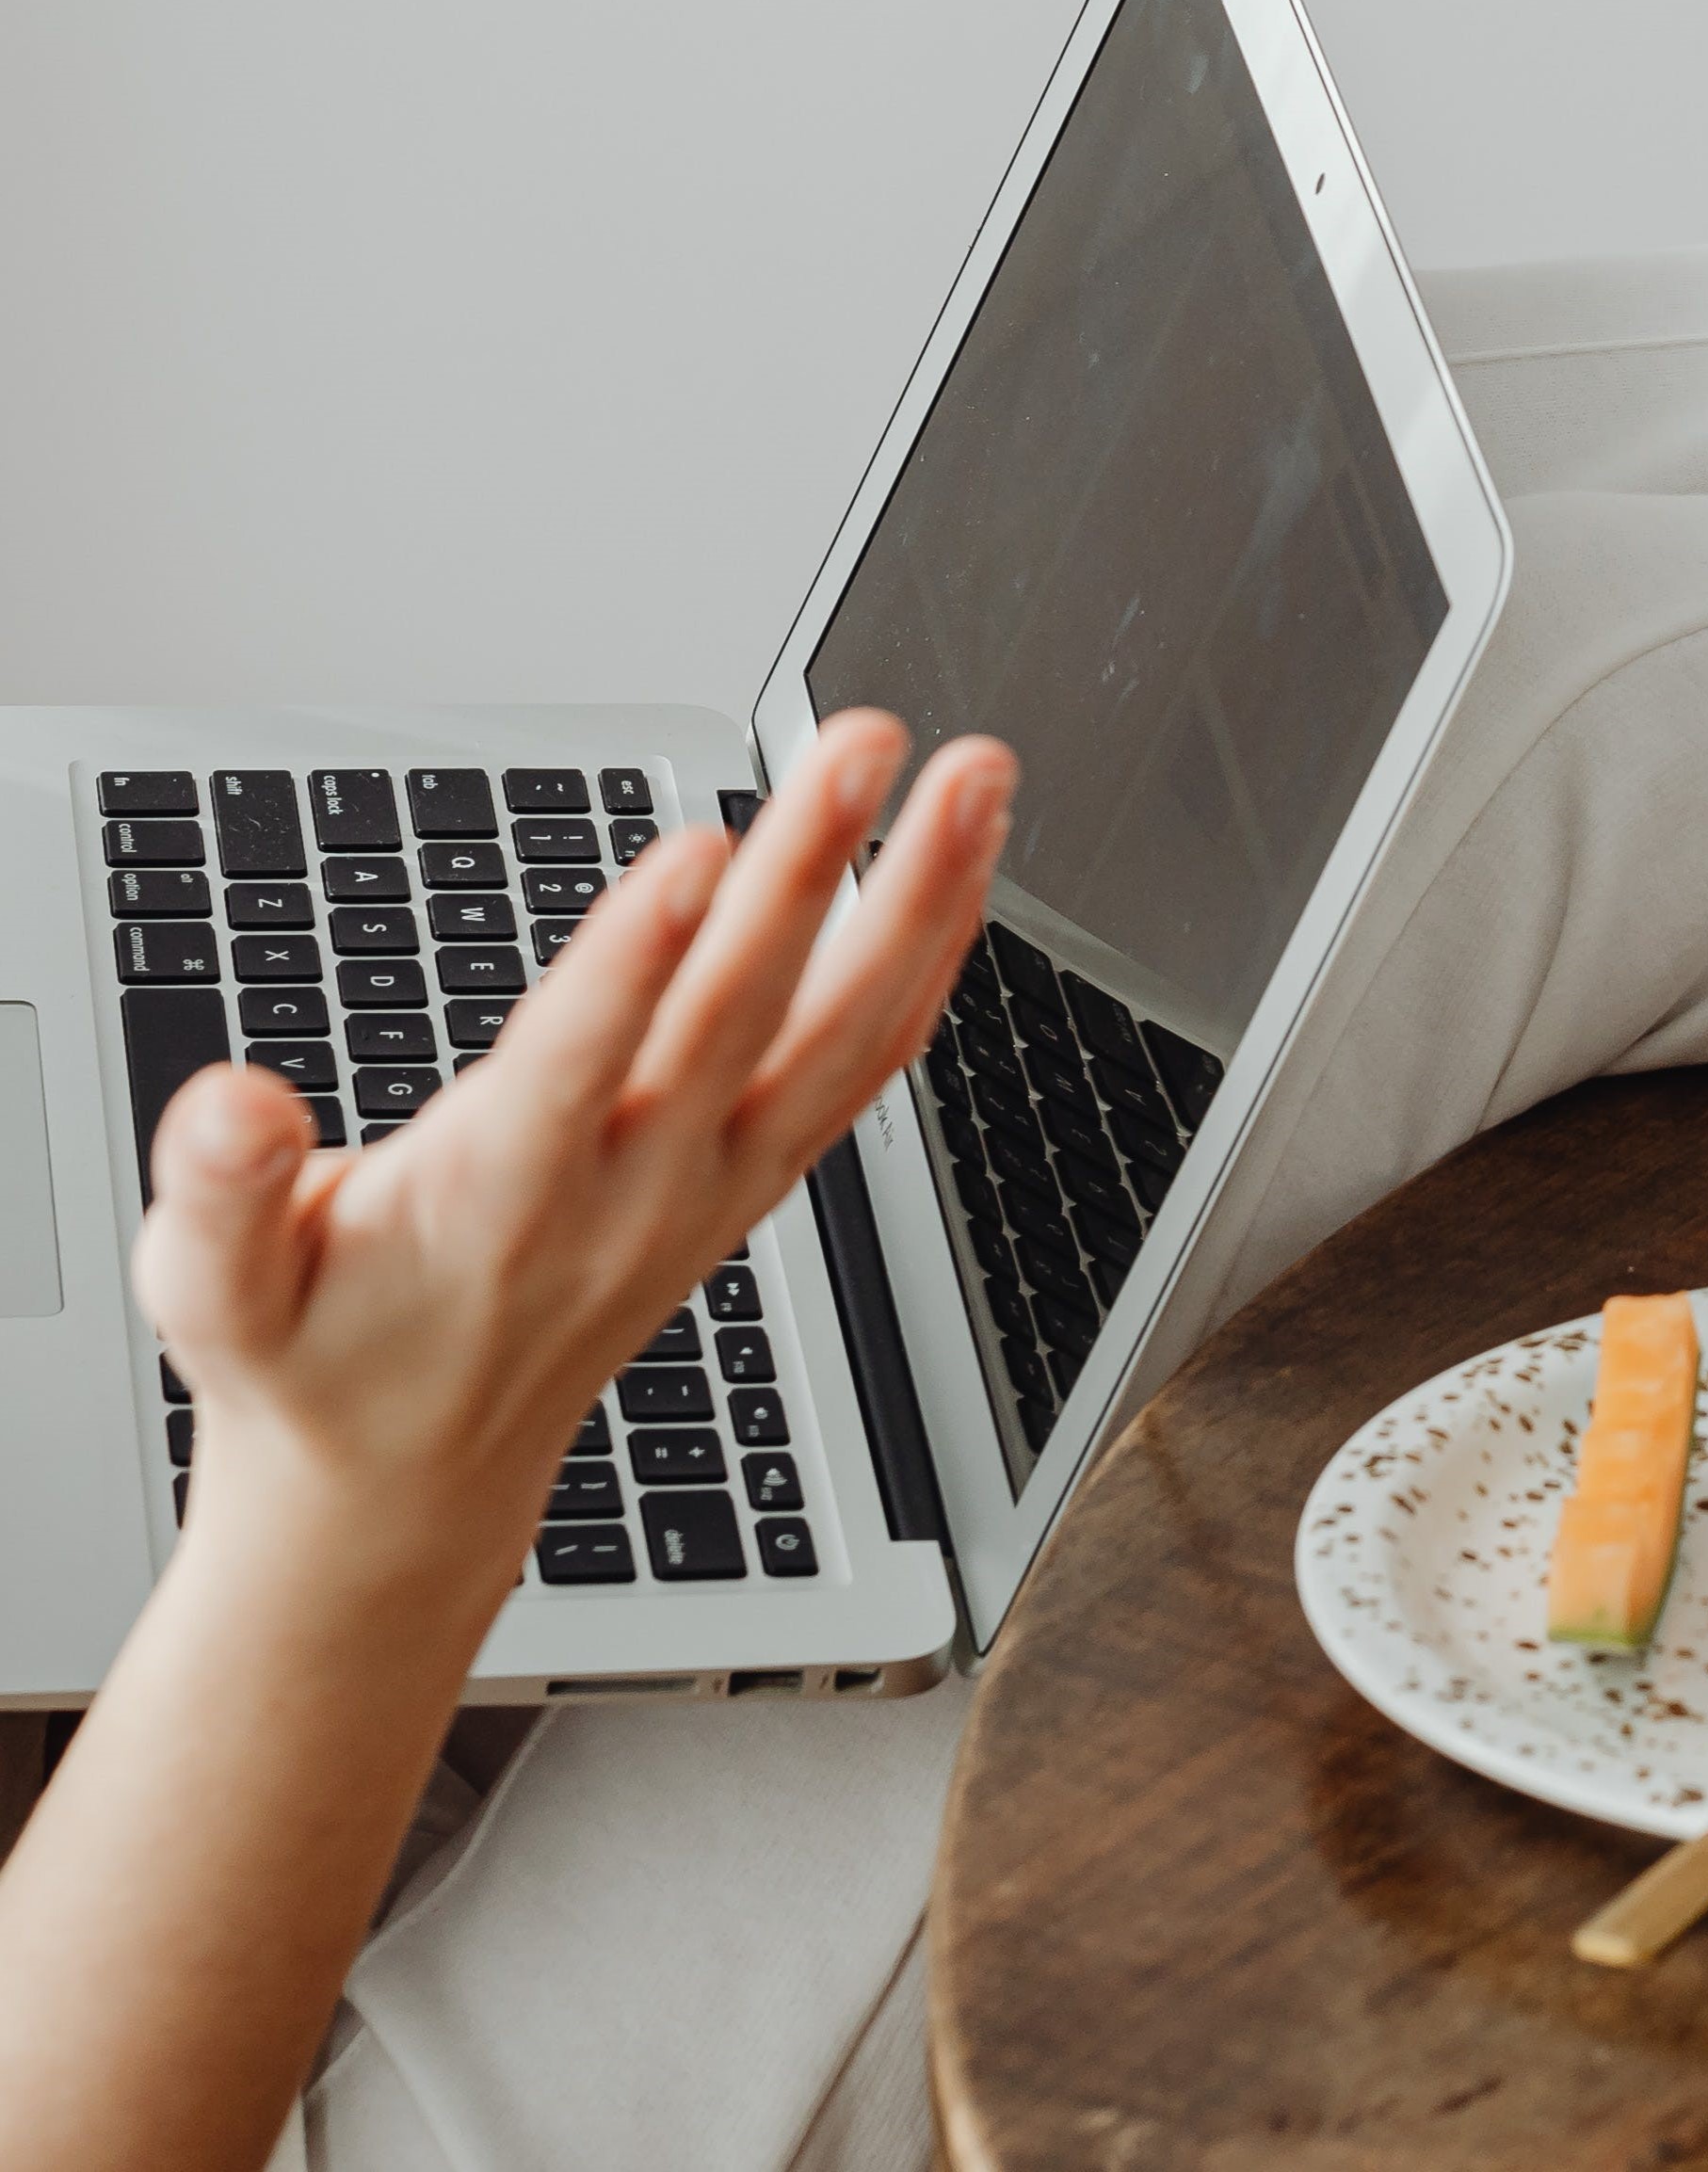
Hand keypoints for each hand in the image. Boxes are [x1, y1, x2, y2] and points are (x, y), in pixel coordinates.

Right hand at [136, 709, 1010, 1593]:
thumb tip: (227, 1104)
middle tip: (858, 740)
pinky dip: (930, 960)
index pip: (577, 1069)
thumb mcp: (214, 1295)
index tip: (697, 848)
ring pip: (842, 1033)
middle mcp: (629, 1189)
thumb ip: (217, 1196)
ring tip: (976, 772)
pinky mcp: (758, 1175)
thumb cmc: (314, 1359)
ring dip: (919, 897)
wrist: (409, 1483)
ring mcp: (714, 1183)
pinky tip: (971, 862)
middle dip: (805, 870)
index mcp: (494, 1203)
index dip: (634, 962)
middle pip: (736, 1016)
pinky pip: (868, 1063)